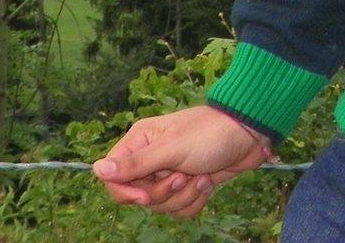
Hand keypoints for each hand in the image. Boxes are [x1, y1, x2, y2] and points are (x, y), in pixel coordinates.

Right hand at [92, 104, 274, 218]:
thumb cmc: (209, 134)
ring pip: (160, 206)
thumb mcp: (171, 149)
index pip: (114, 178)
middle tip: (183, 174)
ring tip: (200, 175)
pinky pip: (179, 209)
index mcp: (141, 142)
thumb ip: (135, 164)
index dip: (126, 193)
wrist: (248, 135)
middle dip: (163, 193)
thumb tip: (96, 169)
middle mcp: (151, 158)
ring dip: (184, 195)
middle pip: (138, 197)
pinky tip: (208, 181)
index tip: (144, 196)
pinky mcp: (187, 185)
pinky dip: (195, 199)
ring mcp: (169, 173)